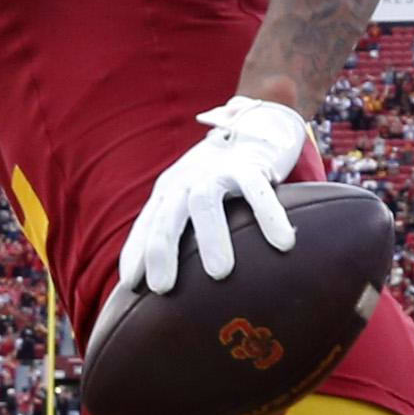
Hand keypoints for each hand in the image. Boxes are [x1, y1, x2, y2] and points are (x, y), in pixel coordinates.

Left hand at [118, 97, 307, 298]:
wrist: (255, 127)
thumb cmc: (218, 176)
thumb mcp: (190, 195)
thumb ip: (178, 227)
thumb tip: (163, 281)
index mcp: (170, 190)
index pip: (147, 223)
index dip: (136, 251)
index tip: (130, 285)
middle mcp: (188, 180)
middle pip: (168, 215)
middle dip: (162, 250)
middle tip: (162, 287)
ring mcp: (219, 171)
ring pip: (206, 202)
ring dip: (211, 237)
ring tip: (219, 274)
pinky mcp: (252, 165)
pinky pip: (258, 191)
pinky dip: (269, 216)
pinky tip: (283, 244)